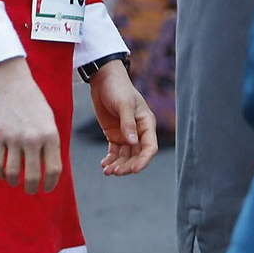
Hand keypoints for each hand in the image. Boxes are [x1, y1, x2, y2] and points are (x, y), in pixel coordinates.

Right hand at [0, 57, 60, 194]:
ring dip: (14, 181)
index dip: (50, 184)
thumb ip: (50, 143)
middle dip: (31, 188)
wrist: (11, 83)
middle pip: (32, 175)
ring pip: (12, 172)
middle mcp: (32, 139)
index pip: (53, 169)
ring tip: (14, 181)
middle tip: (30, 190)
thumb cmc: (33, 103)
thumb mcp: (49, 121)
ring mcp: (13, 138)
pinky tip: (2, 174)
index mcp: (50, 135)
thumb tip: (49, 170)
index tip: (46, 188)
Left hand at [90, 62, 158, 176]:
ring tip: (107, 171)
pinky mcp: (114, 134)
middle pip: (137, 155)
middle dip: (127, 165)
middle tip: (115, 172)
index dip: (144, 160)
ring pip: (125, 156)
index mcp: (147, 124)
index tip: (134, 170)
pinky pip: (115, 151)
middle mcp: (139, 131)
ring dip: (118, 165)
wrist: (103, 80)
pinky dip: (110, 159)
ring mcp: (126, 134)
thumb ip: (128, 123)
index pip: (150, 147)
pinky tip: (104, 165)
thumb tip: (133, 142)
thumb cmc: (117, 88)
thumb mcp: (124, 104)